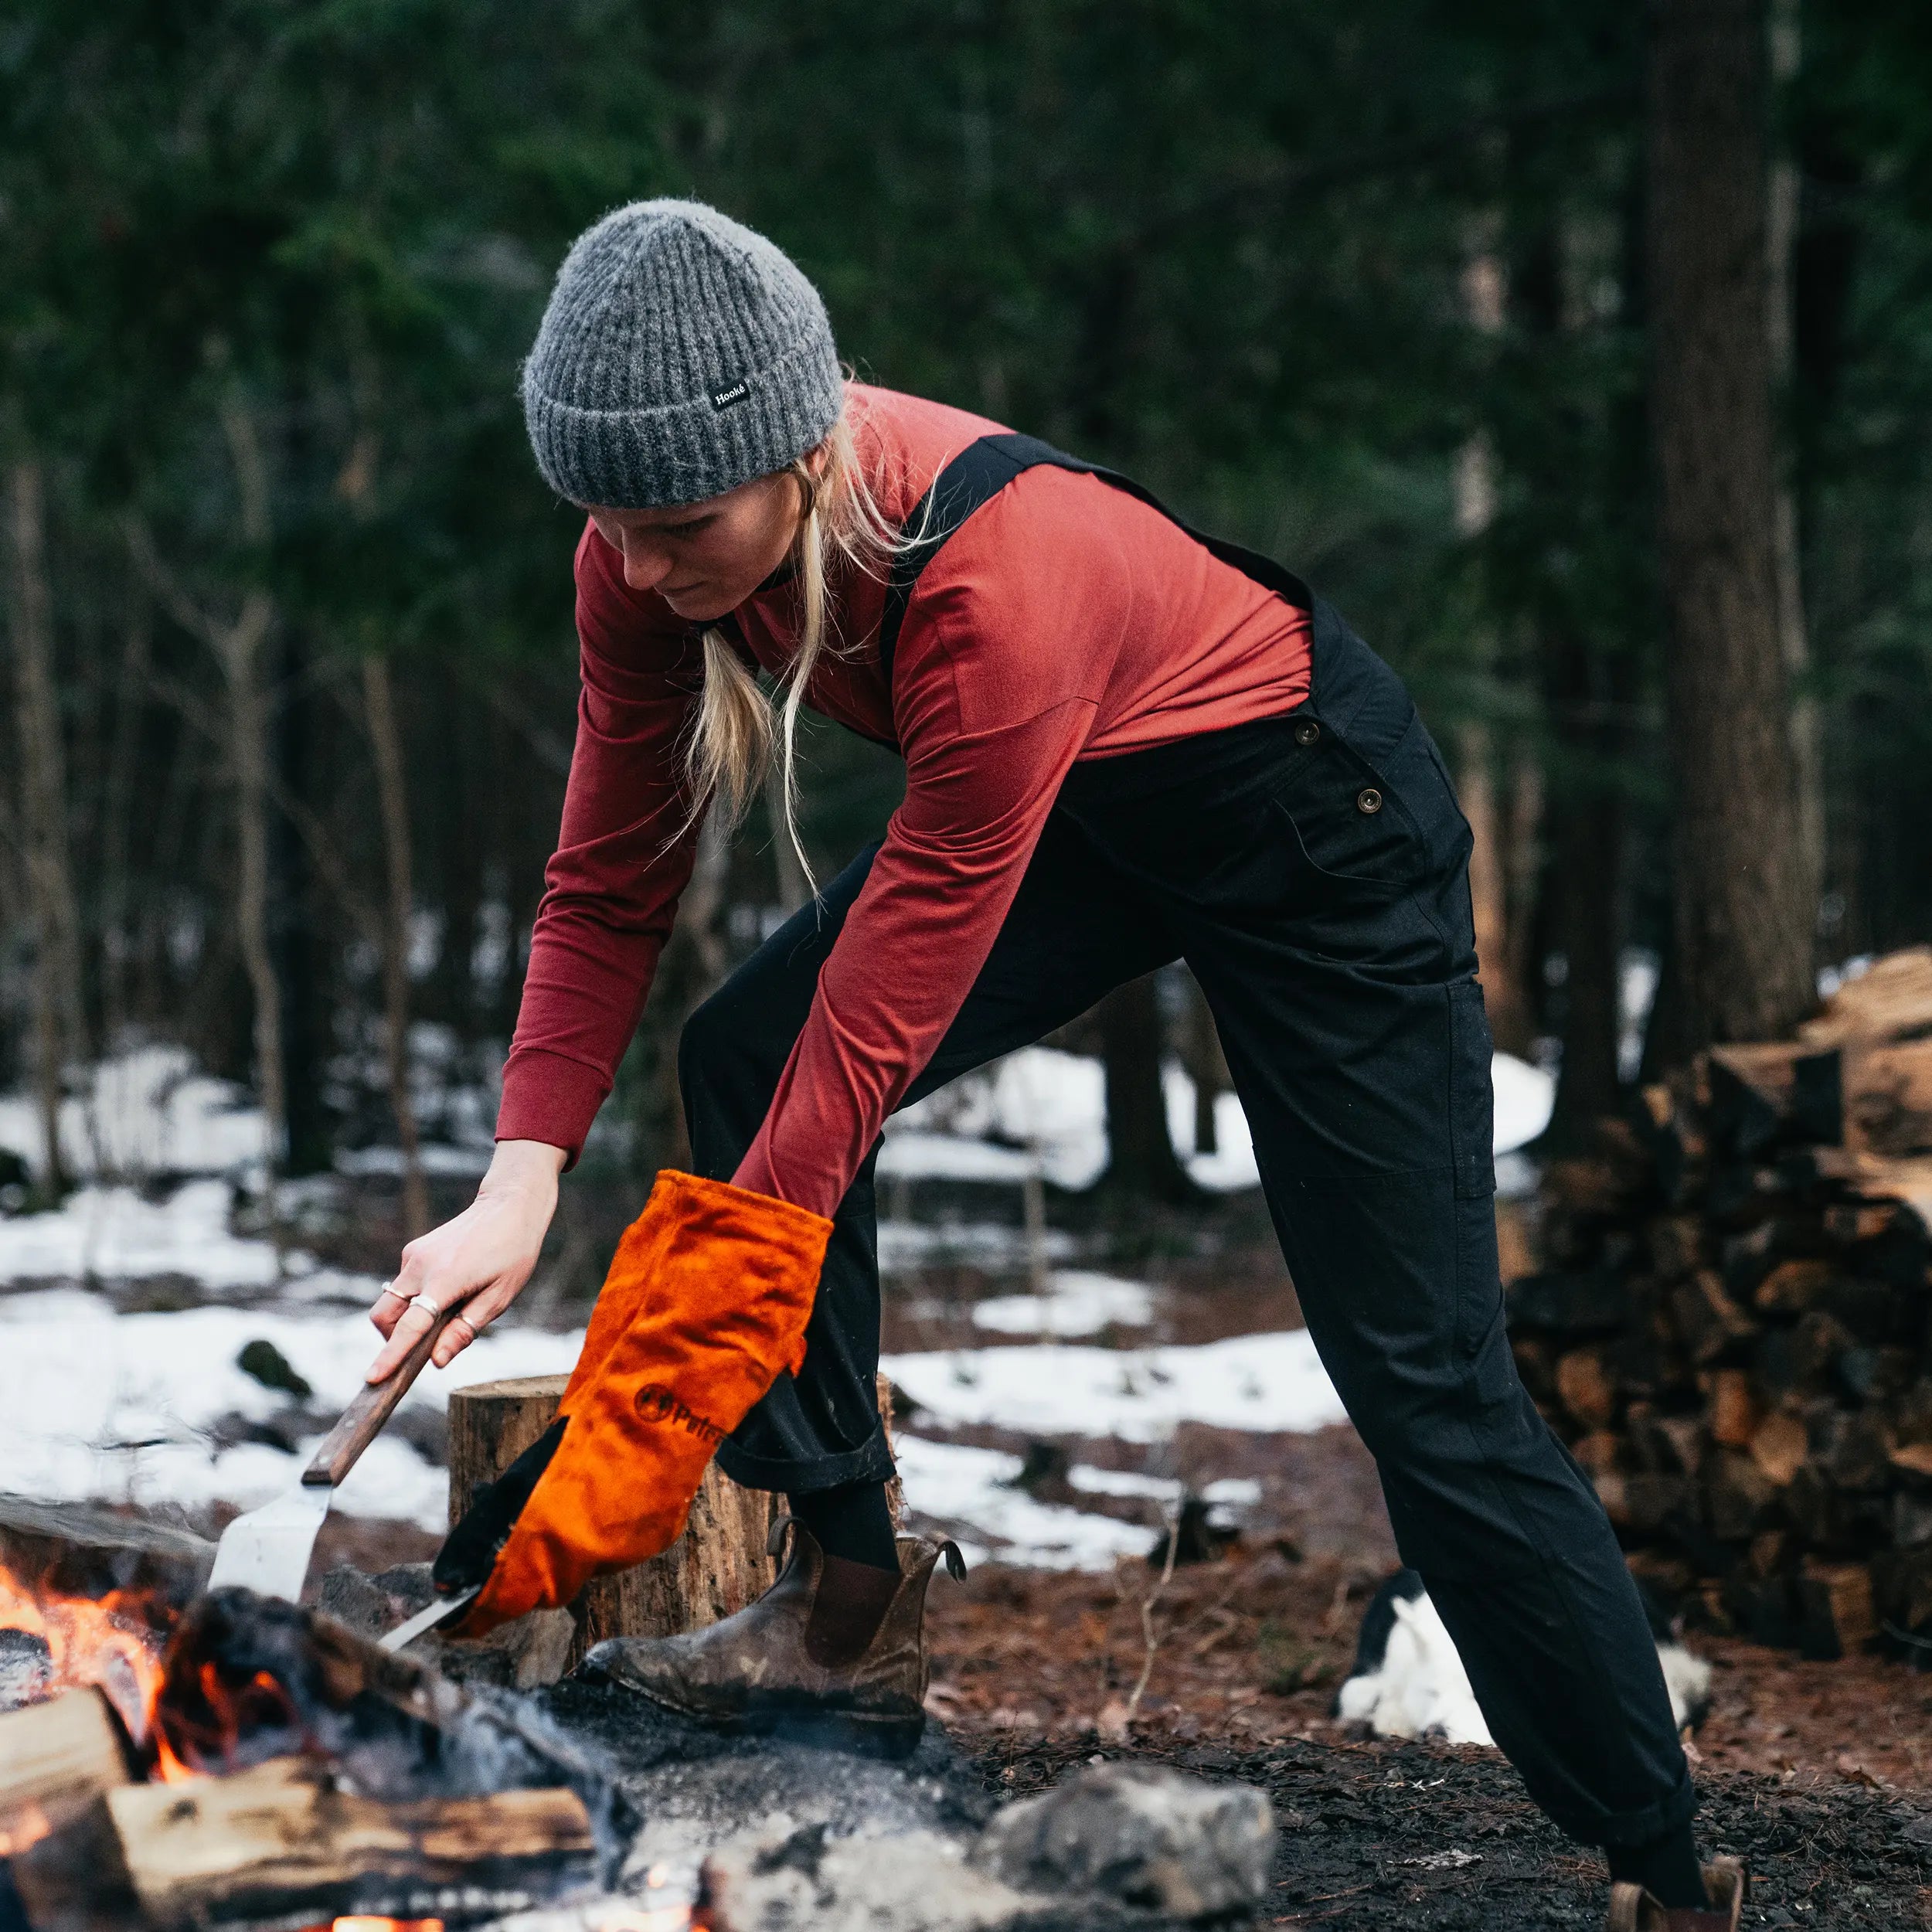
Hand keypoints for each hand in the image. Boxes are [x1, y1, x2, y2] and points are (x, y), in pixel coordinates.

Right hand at [365, 1140, 566, 1381]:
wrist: (509, 1206)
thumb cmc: (512, 1253)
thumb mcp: (500, 1297)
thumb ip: (465, 1329)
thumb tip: (436, 1360)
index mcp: (446, 1280)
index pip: (410, 1326)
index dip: (390, 1356)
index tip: (373, 1378)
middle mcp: (421, 1265)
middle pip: (384, 1315)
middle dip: (391, 1339)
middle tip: (421, 1347)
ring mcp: (414, 1255)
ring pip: (392, 1301)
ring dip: (406, 1318)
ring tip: (449, 1313)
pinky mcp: (414, 1250)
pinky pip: (405, 1284)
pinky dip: (416, 1298)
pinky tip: (450, 1290)